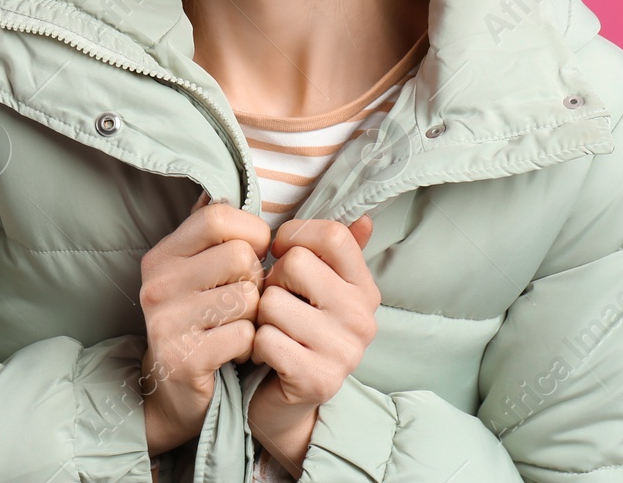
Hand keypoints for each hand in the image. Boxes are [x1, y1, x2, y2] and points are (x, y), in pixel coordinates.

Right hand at [139, 191, 271, 455]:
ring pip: (247, 298)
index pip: (219, 216)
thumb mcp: (198, 271)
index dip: (251, 232)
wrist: (171, 390)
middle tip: (243, 302)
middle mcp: (157, 283)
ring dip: (253, 317)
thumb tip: (236, 191)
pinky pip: (244, 336)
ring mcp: (166, 321)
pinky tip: (232, 352)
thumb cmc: (199, 320)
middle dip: (256, 281)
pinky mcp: (182, 357)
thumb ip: (217, 233)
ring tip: (236, 327)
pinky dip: (248, 346)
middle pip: (241, 257)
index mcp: (162, 255)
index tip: (254, 255)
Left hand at [247, 213, 379, 475]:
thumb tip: (367, 218)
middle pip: (296, 264)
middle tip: (276, 304)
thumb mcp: (321, 289)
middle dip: (273, 281)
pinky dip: (255, 346)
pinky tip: (266, 356)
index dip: (295, 236)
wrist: (288, 405)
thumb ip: (339, 252)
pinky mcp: (318, 380)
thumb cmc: (297, 333)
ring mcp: (344, 351)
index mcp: (365, 289)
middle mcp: (363, 318)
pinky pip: (265, 339)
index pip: (332, 235)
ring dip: (261, 317)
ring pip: (273, 302)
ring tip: (271, 331)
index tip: (280, 253)